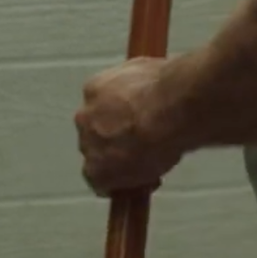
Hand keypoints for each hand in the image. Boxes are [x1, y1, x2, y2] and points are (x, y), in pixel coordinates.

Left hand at [75, 56, 187, 196]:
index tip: (137, 124)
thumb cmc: (168, 87)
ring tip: (147, 166)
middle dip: (116, 140)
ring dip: (117, 163)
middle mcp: (85, 116)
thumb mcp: (148, 71)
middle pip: (96, 134)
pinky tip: (139, 185)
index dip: (120, 119)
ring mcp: (89, 145)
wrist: (171, 110)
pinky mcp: (97, 171)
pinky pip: (102, 184)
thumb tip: (146, 93)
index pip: (101, 107)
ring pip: (98, 159)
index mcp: (95, 89)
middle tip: (144, 145)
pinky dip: (118, 186)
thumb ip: (137, 87)